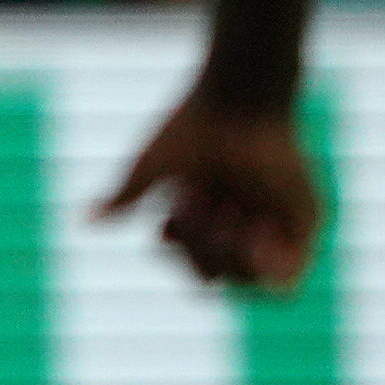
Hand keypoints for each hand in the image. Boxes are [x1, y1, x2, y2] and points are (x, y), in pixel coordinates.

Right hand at [99, 82, 325, 291]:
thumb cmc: (193, 125)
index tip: (167, 221)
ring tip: (227, 210)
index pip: (190, 261)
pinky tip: (252, 233)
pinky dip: (264, 270)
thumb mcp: (151, 168)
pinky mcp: (303, 228)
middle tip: (198, 204)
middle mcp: (238, 224)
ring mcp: (272, 228)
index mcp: (205, 212)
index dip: (177, 252)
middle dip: (199, 249)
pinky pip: (285, 285)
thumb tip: (81, 221)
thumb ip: (124, 199)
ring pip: (247, 282)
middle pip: (214, 275)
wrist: (241, 99)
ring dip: (228, 254)